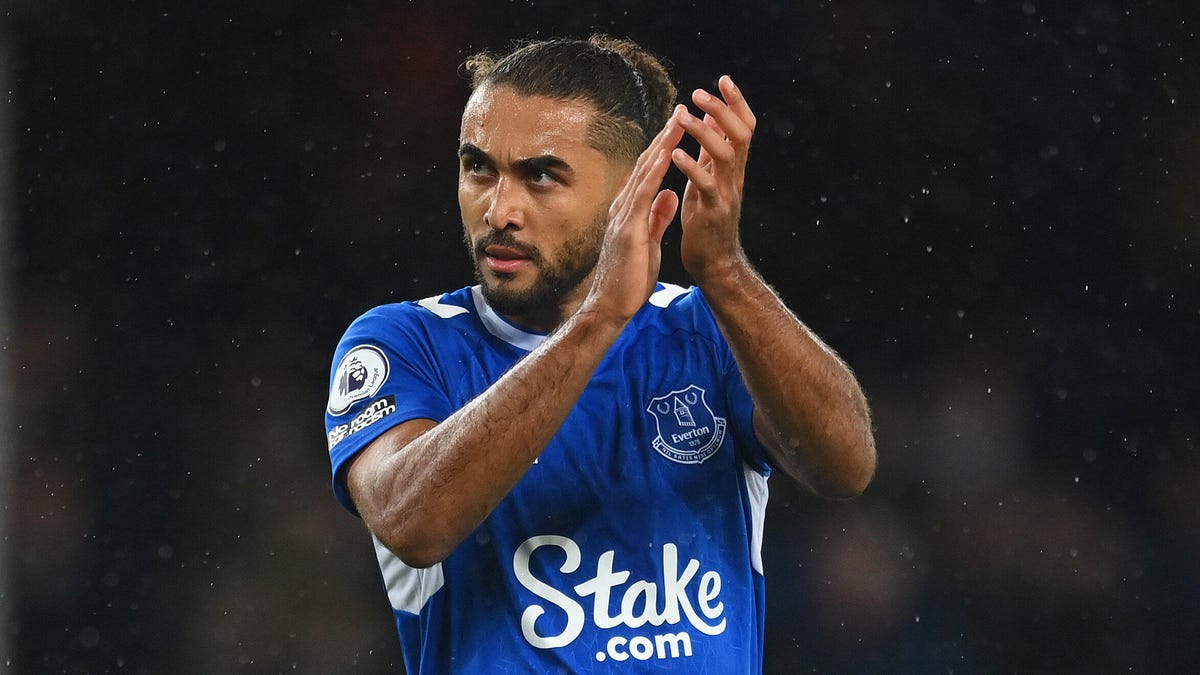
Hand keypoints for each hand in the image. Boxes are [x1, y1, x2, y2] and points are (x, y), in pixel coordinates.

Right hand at [582, 110, 686, 322]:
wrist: (611, 306)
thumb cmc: (628, 280)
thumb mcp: (649, 242)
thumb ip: (658, 217)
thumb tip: (670, 194)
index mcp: (630, 211)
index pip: (648, 173)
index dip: (664, 149)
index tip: (680, 128)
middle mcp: (624, 207)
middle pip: (645, 164)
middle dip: (665, 137)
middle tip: (682, 110)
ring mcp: (623, 216)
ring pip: (644, 172)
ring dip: (662, 145)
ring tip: (679, 121)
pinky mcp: (627, 229)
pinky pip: (643, 194)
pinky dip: (655, 172)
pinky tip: (666, 154)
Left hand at [672, 75, 756, 281]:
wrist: (713, 263)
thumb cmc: (706, 220)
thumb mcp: (709, 179)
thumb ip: (711, 152)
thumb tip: (713, 119)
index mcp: (732, 168)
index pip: (744, 127)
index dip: (736, 103)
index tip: (724, 80)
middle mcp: (735, 177)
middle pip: (740, 134)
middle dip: (722, 110)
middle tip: (700, 93)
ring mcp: (727, 194)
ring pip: (725, 155)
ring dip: (704, 132)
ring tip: (684, 116)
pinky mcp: (713, 212)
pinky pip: (706, 186)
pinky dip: (691, 168)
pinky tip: (675, 154)